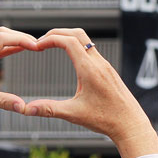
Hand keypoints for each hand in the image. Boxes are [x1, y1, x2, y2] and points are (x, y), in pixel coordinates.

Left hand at [0, 27, 37, 151]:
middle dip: (19, 36)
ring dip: (12, 40)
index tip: (36, 46)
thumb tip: (25, 107)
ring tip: (30, 45)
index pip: (2, 38)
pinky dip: (5, 48)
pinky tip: (16, 50)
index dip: (21, 39)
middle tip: (37, 44)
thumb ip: (6, 102)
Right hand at [24, 28, 157, 157]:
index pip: (68, 41)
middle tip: (41, 41)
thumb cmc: (106, 120)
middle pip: (77, 34)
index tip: (37, 46)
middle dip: (57, 33)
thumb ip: (49, 109)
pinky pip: (91, 50)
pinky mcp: (108, 71)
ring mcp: (105, 65)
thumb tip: (27, 109)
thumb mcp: (73, 114)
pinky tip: (70, 58)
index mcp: (89, 70)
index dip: (50, 39)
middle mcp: (98, 63)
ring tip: (53, 46)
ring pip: (85, 40)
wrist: (130, 124)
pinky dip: (77, 47)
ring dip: (68, 38)